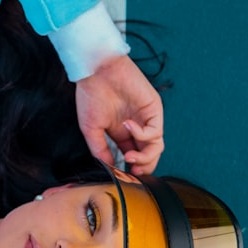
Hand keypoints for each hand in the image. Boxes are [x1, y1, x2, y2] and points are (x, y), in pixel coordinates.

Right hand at [75, 55, 164, 175]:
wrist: (97, 72)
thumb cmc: (91, 95)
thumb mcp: (91, 130)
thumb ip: (101, 151)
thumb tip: (110, 169)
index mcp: (122, 133)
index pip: (134, 157)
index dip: (131, 169)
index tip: (124, 176)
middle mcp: (136, 128)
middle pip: (149, 155)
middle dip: (143, 167)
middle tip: (133, 171)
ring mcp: (146, 119)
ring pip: (156, 147)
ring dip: (144, 157)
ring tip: (130, 157)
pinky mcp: (154, 110)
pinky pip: (155, 132)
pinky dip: (142, 135)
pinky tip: (128, 126)